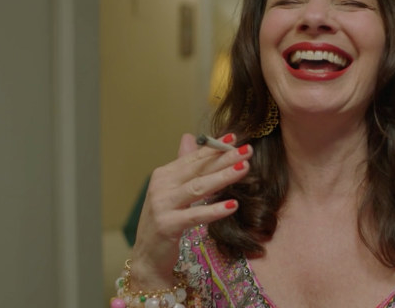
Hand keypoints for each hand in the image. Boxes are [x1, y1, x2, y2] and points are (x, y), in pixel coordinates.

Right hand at [128, 133, 251, 288]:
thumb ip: (182, 166)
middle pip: (198, 169)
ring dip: (223, 177)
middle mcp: (161, 187)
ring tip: (245, 169)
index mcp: (163, 175)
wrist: (147, 259)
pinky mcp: (167, 226)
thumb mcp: (172, 192)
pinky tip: (233, 205)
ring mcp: (162, 206)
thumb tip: (189, 136)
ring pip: (198, 188)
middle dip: (225, 158)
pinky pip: (195, 216)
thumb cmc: (164, 222)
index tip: (234, 137)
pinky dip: (214, 210)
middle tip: (247, 150)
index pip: (193, 157)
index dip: (214, 147)